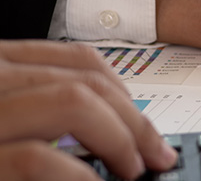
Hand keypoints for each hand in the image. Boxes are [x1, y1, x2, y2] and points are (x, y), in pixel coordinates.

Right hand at [0, 40, 176, 180]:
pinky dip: (79, 176)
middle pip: (87, 81)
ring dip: (118, 140)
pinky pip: (39, 158)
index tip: (144, 122)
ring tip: (132, 169)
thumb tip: (114, 132)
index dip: (124, 92)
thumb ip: (45, 115)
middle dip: (135, 121)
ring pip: (75, 103)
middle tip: (157, 154)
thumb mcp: (6, 119)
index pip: (79, 59)